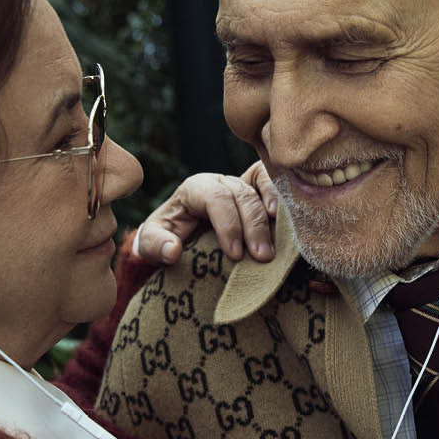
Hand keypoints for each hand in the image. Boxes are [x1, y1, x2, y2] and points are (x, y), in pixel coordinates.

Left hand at [133, 162, 276, 263]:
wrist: (180, 236)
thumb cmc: (166, 239)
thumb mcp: (150, 243)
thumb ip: (155, 245)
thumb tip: (172, 250)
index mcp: (195, 188)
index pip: (215, 197)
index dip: (228, 224)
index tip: (235, 255)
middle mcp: (221, 182)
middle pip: (242, 195)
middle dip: (253, 226)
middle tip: (262, 257)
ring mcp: (242, 185)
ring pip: (261, 190)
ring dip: (271, 218)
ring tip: (277, 244)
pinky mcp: (258, 192)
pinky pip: (273, 184)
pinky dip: (281, 197)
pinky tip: (287, 220)